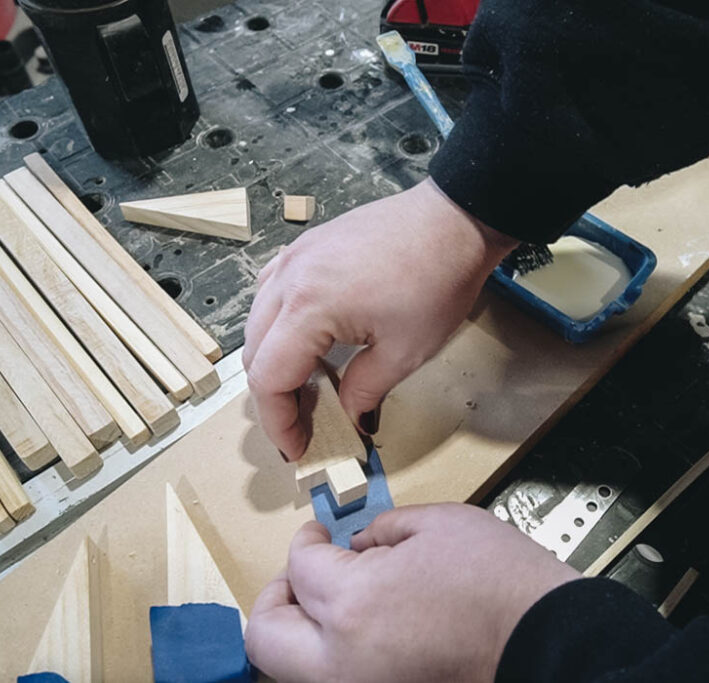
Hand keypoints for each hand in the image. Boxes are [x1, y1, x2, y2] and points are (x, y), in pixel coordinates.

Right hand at [243, 178, 517, 458]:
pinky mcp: (305, 247)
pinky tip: (308, 341)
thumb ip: (363, 391)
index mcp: (307, 308)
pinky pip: (272, 294)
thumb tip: (348, 418)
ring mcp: (292, 258)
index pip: (268, 378)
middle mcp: (288, 280)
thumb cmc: (436, 282)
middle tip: (305, 425)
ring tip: (307, 388)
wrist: (454, 221)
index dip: (278, 422)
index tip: (298, 448)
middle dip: (274, 397)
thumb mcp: (405, 352)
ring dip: (273, 361)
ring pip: (257, 323)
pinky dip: (279, 326)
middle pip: (254, 354)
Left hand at [244, 503, 580, 682]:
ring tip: (326, 602)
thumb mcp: (440, 525)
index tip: (318, 534)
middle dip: (275, 595)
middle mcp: (342, 660)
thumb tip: (358, 545)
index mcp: (352, 604)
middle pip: (266, 634)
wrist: (549, 644)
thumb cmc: (503, 585)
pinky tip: (358, 628)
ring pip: (289, 668)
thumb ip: (383, 529)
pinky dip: (328, 654)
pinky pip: (330, 677)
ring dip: (296, 630)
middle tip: (300, 573)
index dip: (306, 540)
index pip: (299, 567)